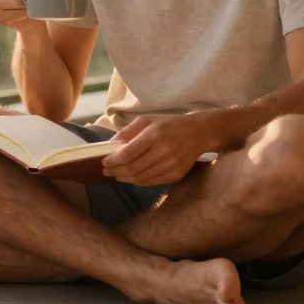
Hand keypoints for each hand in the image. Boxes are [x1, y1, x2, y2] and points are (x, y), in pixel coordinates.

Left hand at [101, 113, 215, 185]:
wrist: (199, 133)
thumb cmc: (169, 124)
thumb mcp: (147, 121)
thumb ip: (127, 132)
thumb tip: (109, 145)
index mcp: (155, 135)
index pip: (127, 153)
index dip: (112, 160)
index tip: (104, 162)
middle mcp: (164, 151)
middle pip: (132, 168)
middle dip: (115, 171)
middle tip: (106, 170)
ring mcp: (171, 165)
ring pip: (140, 178)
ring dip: (124, 178)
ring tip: (116, 174)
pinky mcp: (176, 175)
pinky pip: (151, 182)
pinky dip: (138, 181)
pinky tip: (131, 177)